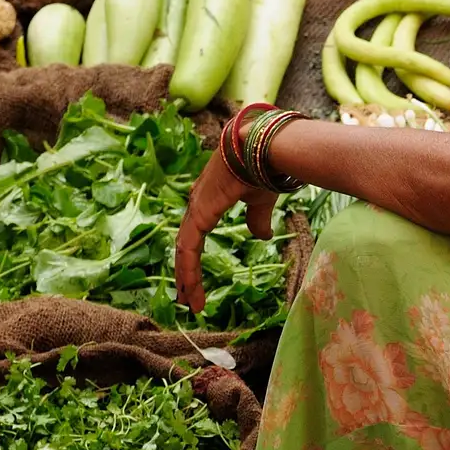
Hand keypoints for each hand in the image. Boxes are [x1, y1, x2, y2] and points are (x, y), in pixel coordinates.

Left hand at [176, 142, 276, 313]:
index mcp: (208, 200)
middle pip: (186, 245)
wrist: (265, 146)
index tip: (198, 283)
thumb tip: (259, 236)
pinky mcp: (200, 213)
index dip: (194, 259)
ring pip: (184, 250)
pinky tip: (190, 288)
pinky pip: (189, 248)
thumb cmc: (264, 167)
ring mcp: (196, 207)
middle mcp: (197, 203)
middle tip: (187, 300)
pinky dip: (188, 270)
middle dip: (186, 274)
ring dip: (186, 278)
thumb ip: (256, 219)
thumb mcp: (260, 200)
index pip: (195, 235)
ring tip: (189, 303)